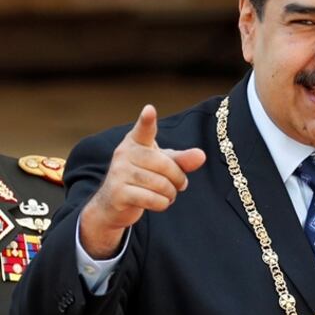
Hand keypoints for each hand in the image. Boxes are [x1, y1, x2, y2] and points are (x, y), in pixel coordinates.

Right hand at [80, 105, 205, 257]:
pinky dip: (163, 204)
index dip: (147, 120)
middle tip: (180, 185)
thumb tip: (201, 155)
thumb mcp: (164, 166)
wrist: (113, 204)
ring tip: (168, 194)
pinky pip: (153, 199)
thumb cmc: (143, 178)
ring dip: (171, 194)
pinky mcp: (118, 193)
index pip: (144, 130)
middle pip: (165, 165)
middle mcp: (124, 154)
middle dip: (179, 178)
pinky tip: (159, 203)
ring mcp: (118, 173)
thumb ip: (182, 160)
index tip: (150, 110)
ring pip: (161, 184)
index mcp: (136, 142)